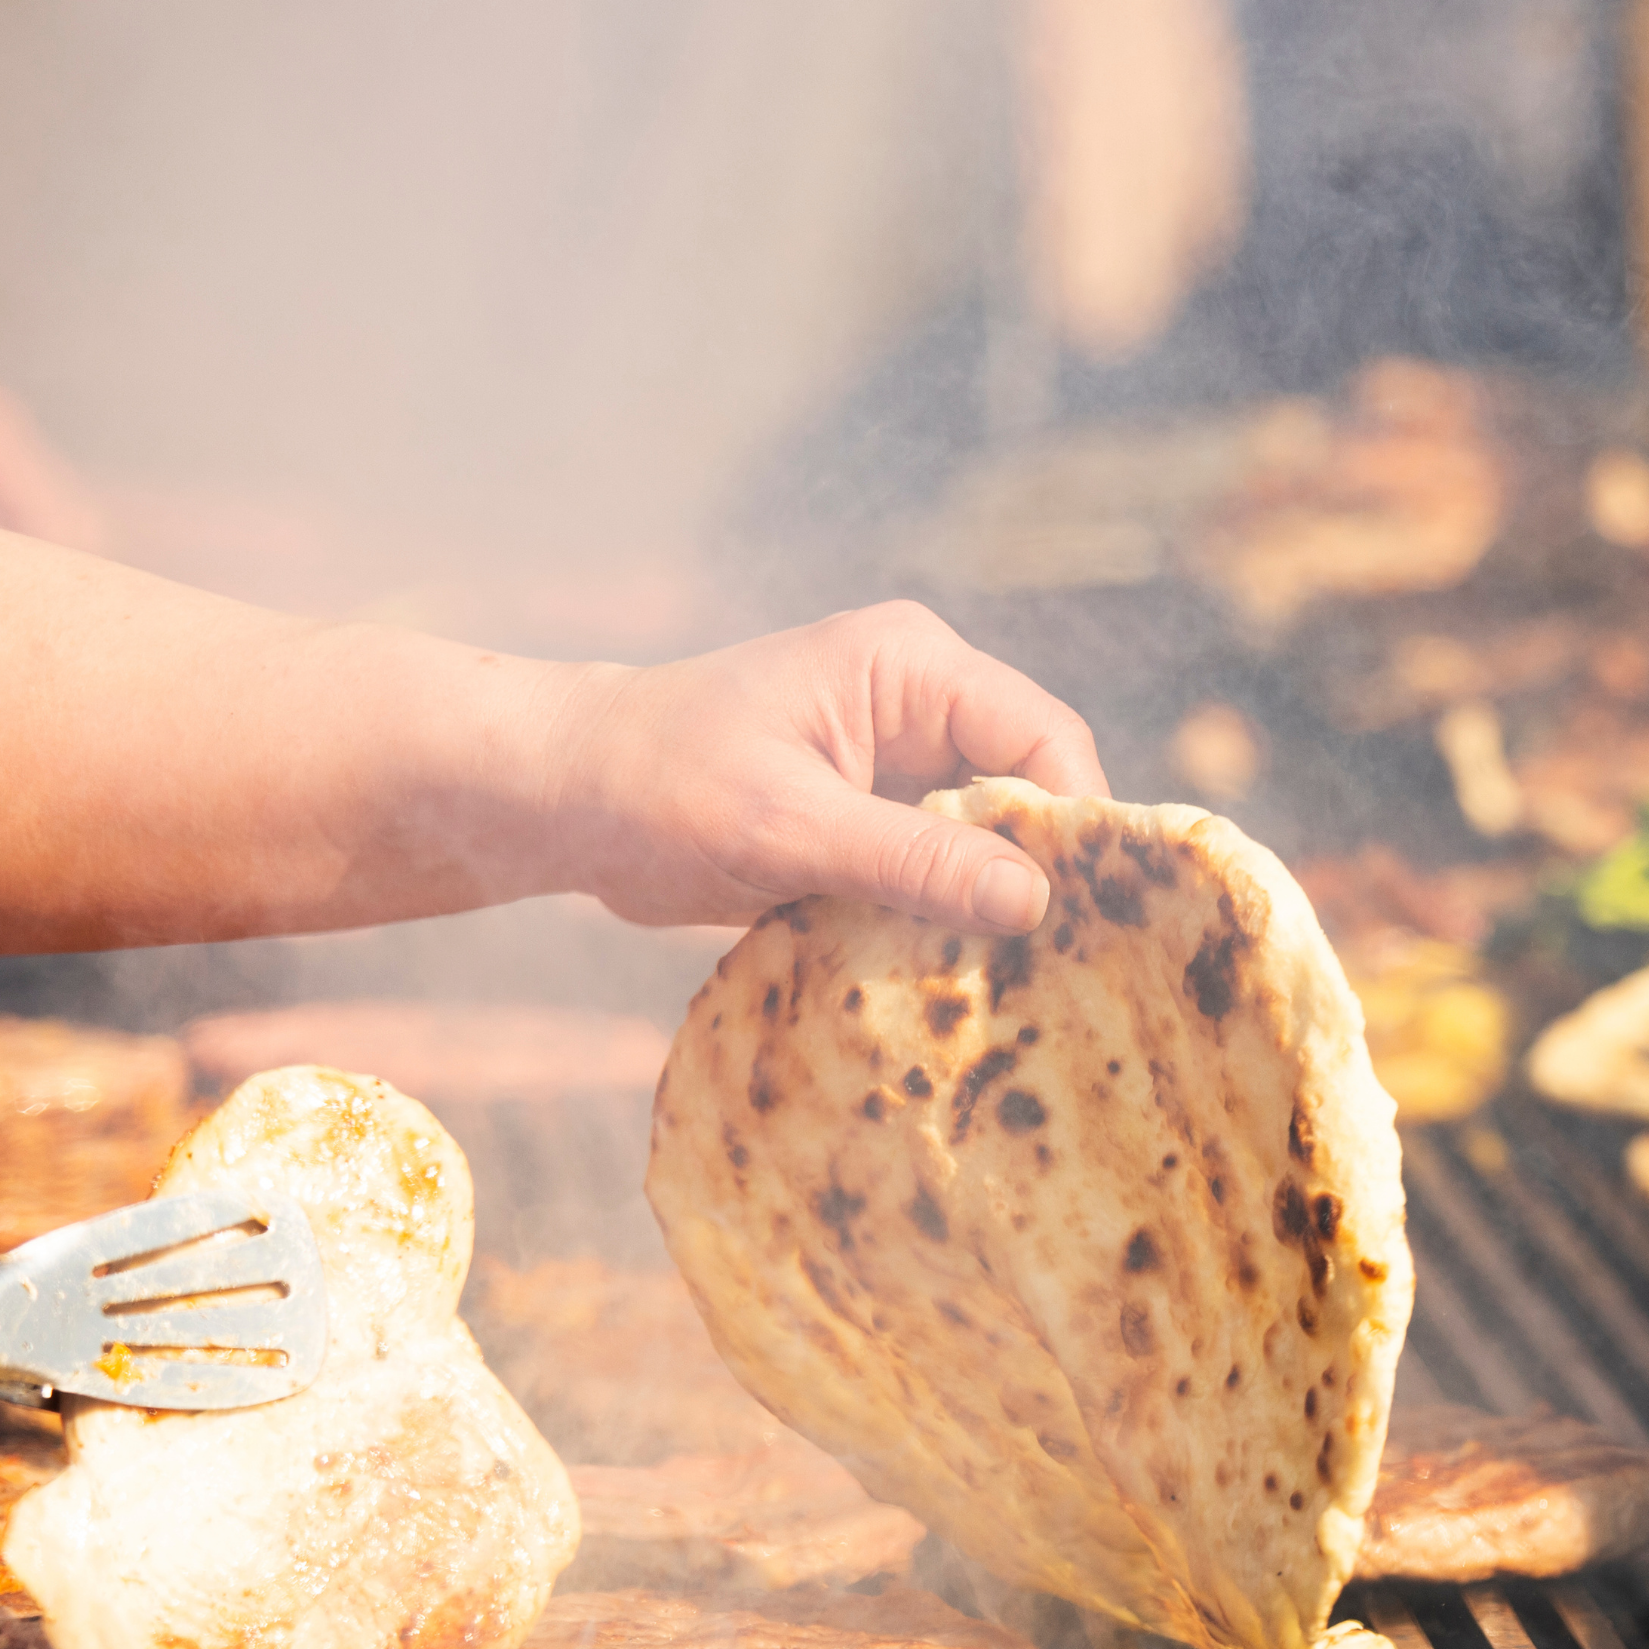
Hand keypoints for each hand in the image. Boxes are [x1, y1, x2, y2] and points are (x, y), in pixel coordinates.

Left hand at [536, 600, 1108, 935]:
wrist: (564, 797)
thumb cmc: (656, 784)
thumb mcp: (787, 826)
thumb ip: (913, 859)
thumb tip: (1034, 901)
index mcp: (911, 666)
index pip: (1042, 738)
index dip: (1074, 823)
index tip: (1085, 914)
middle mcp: (922, 703)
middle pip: (1030, 788)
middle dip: (1041, 871)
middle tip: (1060, 965)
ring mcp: (901, 762)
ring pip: (993, 837)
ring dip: (994, 904)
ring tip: (1015, 982)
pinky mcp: (876, 817)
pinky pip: (944, 868)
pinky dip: (949, 919)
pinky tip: (956, 976)